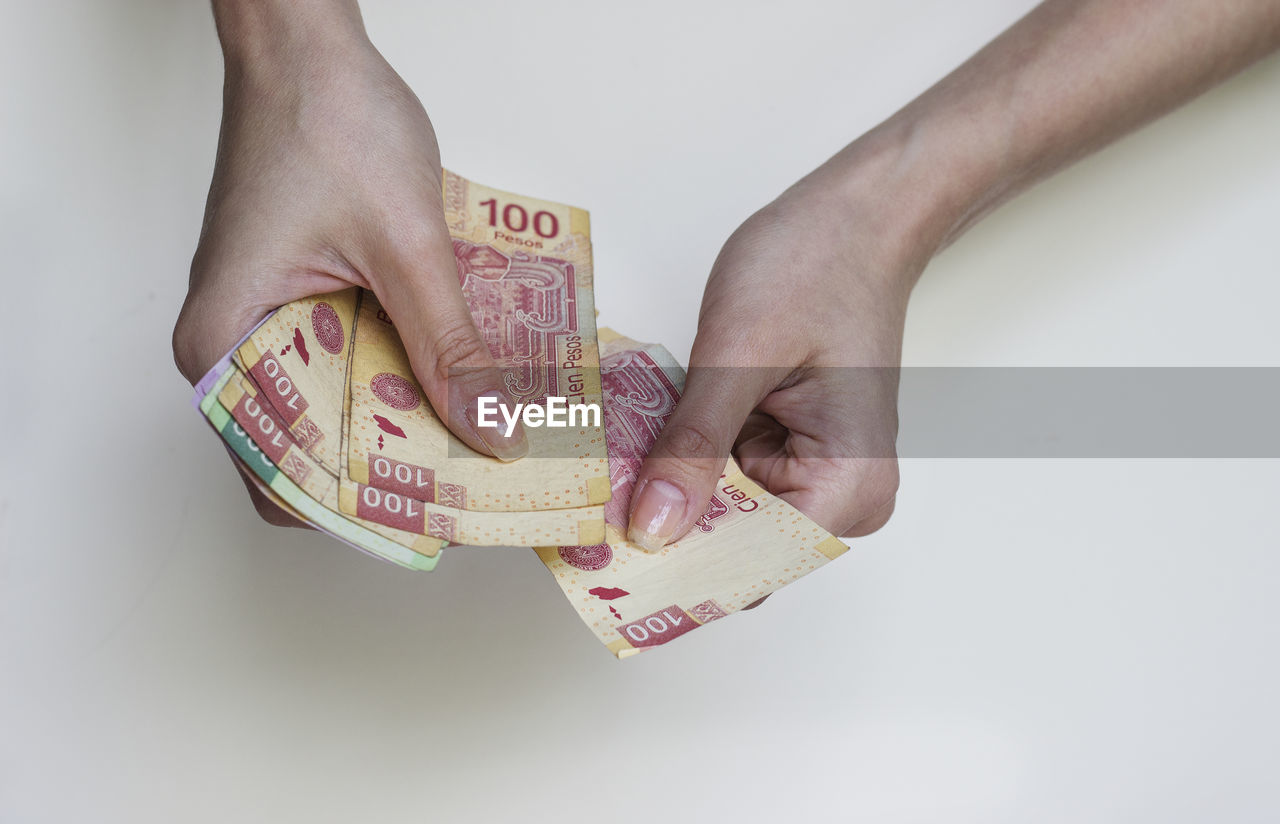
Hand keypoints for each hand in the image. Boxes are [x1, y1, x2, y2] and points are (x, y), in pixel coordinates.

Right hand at [174, 3, 525, 523]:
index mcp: (226, 348)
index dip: (363, 511)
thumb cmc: (325, 121)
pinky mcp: (303, 298)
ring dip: (408, 421)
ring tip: (485, 434)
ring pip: (343, 406)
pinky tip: (463, 377)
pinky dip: (405, 373)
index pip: (286, 480)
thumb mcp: (405, 247)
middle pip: (318, 451)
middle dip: (399, 471)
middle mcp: (236, 346)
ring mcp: (269, 321)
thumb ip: (450, 348)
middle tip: (480, 480)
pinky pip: (355, 360)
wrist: (306, 42)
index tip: (441, 518)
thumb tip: (493, 433)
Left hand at [627, 151, 917, 548]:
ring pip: (719, 513)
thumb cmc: (818, 264)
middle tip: (579, 509)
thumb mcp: (739, 354)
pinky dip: (680, 460)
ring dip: (664, 489)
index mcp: (849, 486)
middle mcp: (840, 498)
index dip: (672, 562)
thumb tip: (649, 527)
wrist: (854, 216)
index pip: (750, 564)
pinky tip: (637, 442)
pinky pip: (721, 477)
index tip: (597, 557)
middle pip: (733, 545)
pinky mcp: (785, 452)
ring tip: (601, 472)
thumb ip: (693, 447)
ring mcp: (813, 476)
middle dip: (660, 523)